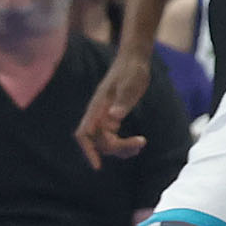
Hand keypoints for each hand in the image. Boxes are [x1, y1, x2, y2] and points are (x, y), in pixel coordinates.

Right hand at [74, 45, 156, 165]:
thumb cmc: (132, 70)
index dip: (87, 150)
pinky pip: (113, 137)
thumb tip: (114, 118)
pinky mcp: (113, 117)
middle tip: (139, 144)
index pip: (84, 133)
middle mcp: (99, 114)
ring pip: (106, 142)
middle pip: (98, 142)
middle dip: (116, 149)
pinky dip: (124, 144)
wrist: (134, 60)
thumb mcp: (131, 85)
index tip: (97, 165)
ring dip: (121, 149)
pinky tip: (139, 142)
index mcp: (98, 108)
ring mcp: (105, 116)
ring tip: (141, 144)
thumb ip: (123, 102)